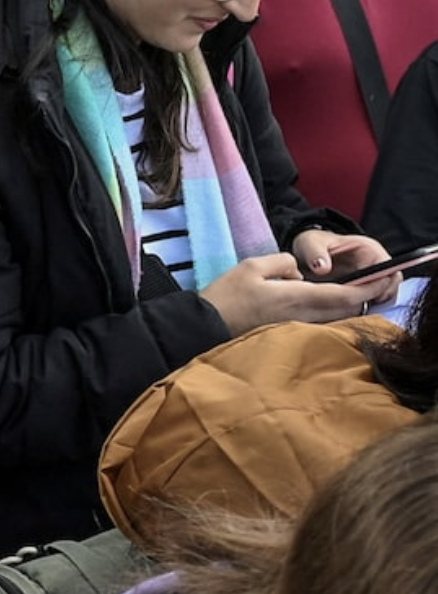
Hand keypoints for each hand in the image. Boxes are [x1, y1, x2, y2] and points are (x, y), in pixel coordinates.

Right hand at [201, 250, 383, 335]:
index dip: (368, 287)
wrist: (208, 325)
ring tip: (360, 289)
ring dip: (352, 303)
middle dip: (367, 295)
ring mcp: (298, 326)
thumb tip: (298, 270)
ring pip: (337, 316)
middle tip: (379, 281)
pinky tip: (333, 302)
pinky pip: (323, 320)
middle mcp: (304, 315)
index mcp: (298, 296)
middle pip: (346, 308)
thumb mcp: (251, 266)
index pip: (345, 294)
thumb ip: (282, 262)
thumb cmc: (227, 296)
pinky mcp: (290, 331)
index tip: (384, 278)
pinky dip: (335, 310)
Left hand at [292, 229, 404, 306]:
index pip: (390, 268)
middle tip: (362, 306)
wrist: (307, 253)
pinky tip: (349, 311)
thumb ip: (315, 253)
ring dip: (372, 304)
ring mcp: (371, 278)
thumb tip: (322, 267)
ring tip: (353, 309)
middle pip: (391, 285)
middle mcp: (375, 264)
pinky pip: (371, 302)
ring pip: (384, 296)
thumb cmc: (312, 244)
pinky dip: (364, 307)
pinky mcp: (364, 290)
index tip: (373, 295)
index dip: (385, 283)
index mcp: (369, 249)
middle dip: (380, 297)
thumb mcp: (310, 243)